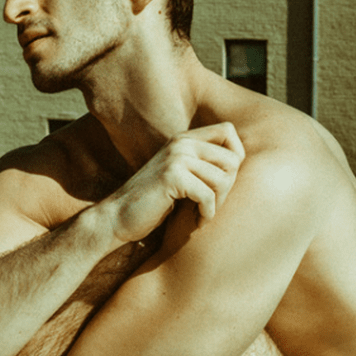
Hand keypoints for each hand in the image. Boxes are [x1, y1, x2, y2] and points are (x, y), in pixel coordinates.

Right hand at [101, 123, 244, 244]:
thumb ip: (202, 166)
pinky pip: (208, 196)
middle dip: (227, 188)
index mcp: (183, 139)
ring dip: (216, 205)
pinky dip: (206, 215)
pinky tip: (195, 223)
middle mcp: (181, 142)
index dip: (235, 157)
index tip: (222, 183)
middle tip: (210, 205)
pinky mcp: (172, 177)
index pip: (229, 131)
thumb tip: (239, 163)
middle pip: (232, 159)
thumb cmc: (152, 204)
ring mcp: (176, 158)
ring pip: (223, 179)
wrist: (117, 217)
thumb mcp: (179, 178)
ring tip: (201, 215)